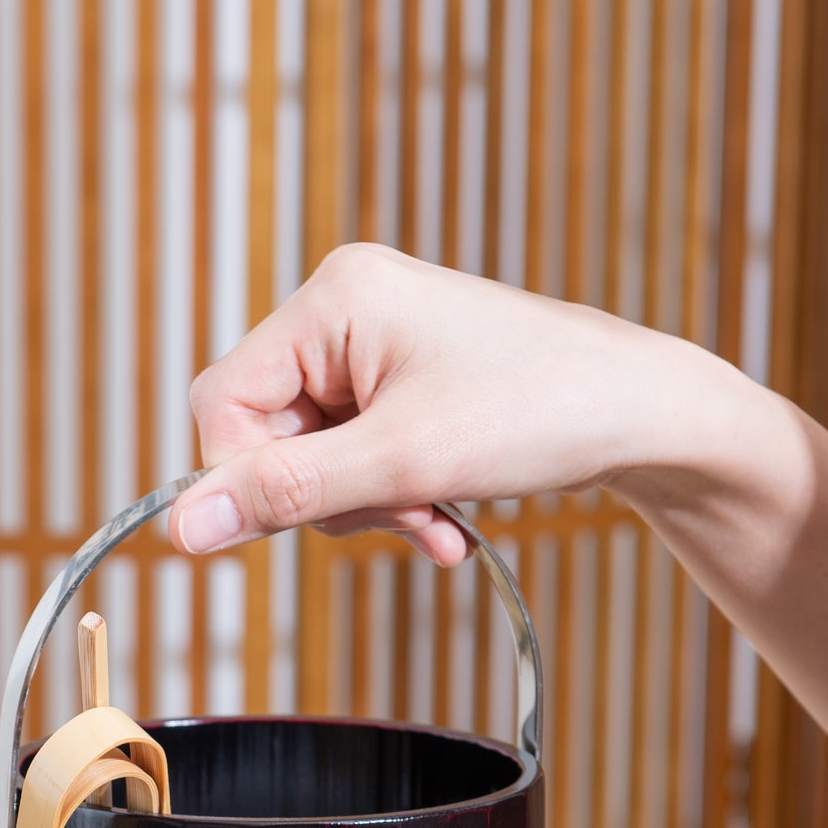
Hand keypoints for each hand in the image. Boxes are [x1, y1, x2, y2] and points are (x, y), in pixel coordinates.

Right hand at [170, 242, 726, 564]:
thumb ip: (284, 495)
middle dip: (328, 496)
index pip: (222, 401)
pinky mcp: (404, 381)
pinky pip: (356, 456)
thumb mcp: (401, 463)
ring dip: (368, 506)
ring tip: (435, 518)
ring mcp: (376, 345)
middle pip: (266, 433)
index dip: (243, 477)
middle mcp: (346, 308)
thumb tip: (182, 529)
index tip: (295, 525)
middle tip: (400, 514)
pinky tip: (442, 517)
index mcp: (334, 298)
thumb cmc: (544, 409)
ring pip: (313, 457)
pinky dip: (391, 497)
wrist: (645, 415)